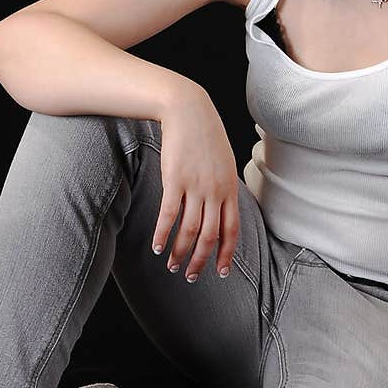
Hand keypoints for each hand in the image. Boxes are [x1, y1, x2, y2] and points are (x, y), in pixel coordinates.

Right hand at [151, 81, 239, 282]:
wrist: (188, 110)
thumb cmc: (205, 135)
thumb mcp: (224, 162)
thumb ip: (224, 187)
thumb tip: (221, 209)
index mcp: (230, 189)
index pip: (231, 230)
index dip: (225, 254)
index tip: (220, 272)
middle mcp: (215, 192)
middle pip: (209, 236)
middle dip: (200, 261)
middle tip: (191, 277)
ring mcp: (195, 187)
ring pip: (189, 230)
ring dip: (180, 252)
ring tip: (172, 265)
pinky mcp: (174, 180)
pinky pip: (168, 215)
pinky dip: (162, 234)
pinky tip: (156, 246)